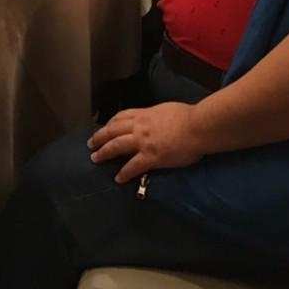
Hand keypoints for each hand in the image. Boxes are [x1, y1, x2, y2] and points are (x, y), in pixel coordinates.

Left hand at [88, 102, 205, 184]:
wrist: (198, 126)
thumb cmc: (189, 116)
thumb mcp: (166, 109)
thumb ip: (156, 116)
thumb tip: (156, 118)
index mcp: (144, 114)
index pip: (121, 117)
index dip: (110, 123)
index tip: (105, 128)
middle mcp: (139, 127)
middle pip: (112, 131)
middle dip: (99, 137)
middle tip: (90, 144)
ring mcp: (143, 142)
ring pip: (116, 146)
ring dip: (104, 153)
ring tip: (95, 159)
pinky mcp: (151, 157)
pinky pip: (133, 166)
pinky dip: (124, 173)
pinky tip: (118, 179)